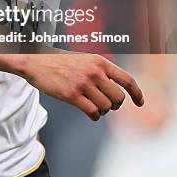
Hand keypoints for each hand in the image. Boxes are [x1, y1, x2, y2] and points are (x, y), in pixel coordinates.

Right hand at [23, 51, 143, 120]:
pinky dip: (93, 116)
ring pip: (107, 108)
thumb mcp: (85, 60)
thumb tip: (116, 89)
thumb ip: (100, 71)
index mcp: (100, 61)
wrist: (36, 61)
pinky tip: (89, 112)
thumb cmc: (60, 62)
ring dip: (102, 111)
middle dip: (115, 105)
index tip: (140, 103)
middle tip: (107, 105)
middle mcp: (94, 72)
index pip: (127, 79)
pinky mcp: (72, 95)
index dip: (137, 93)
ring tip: (94, 107)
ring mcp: (83, 83)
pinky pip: (93, 113)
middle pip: (119, 98)